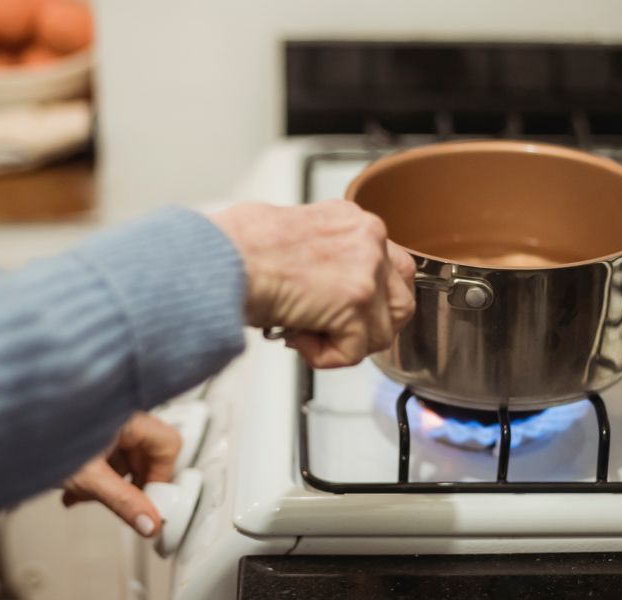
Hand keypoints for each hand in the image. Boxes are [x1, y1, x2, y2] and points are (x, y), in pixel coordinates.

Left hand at [62, 412, 181, 537]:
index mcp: (129, 416)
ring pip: (123, 457)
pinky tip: (74, 493)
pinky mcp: (86, 432)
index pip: (167, 444)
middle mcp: (120, 415)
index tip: (150, 501)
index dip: (161, 476)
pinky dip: (94, 477)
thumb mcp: (88, 476)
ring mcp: (103, 422)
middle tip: (123, 505)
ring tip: (86, 497)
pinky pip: (103, 456)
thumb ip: (122, 502)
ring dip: (110, 483)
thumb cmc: (39, 434)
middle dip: (132, 484)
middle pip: (146, 453)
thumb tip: (149, 524)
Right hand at [210, 199, 415, 368]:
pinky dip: (324, 357)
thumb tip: (321, 284)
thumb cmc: (235, 246)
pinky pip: (354, 352)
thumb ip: (322, 254)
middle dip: (369, 326)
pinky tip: (296, 337)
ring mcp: (366, 271)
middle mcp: (367, 239)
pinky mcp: (355, 303)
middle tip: (332, 331)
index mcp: (351, 220)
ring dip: (345, 343)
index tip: (339, 310)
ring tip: (307, 333)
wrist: (220, 258)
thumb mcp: (290, 232)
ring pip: (382, 332)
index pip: (390, 266)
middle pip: (400, 300)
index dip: (369, 299)